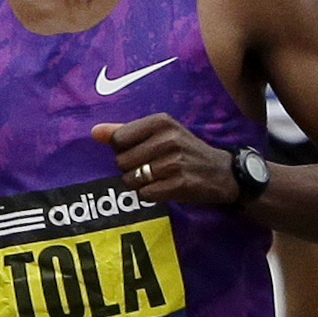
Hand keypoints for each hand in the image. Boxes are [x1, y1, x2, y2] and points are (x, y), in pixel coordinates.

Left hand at [90, 113, 237, 206]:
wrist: (222, 173)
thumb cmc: (184, 151)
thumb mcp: (160, 133)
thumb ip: (124, 131)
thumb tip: (94, 132)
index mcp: (161, 121)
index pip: (118, 139)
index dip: (123, 150)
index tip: (141, 151)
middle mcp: (168, 139)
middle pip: (121, 161)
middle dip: (131, 169)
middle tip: (152, 167)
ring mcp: (175, 162)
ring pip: (131, 179)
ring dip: (140, 184)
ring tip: (159, 177)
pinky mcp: (180, 184)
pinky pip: (145, 194)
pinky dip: (151, 195)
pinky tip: (166, 187)